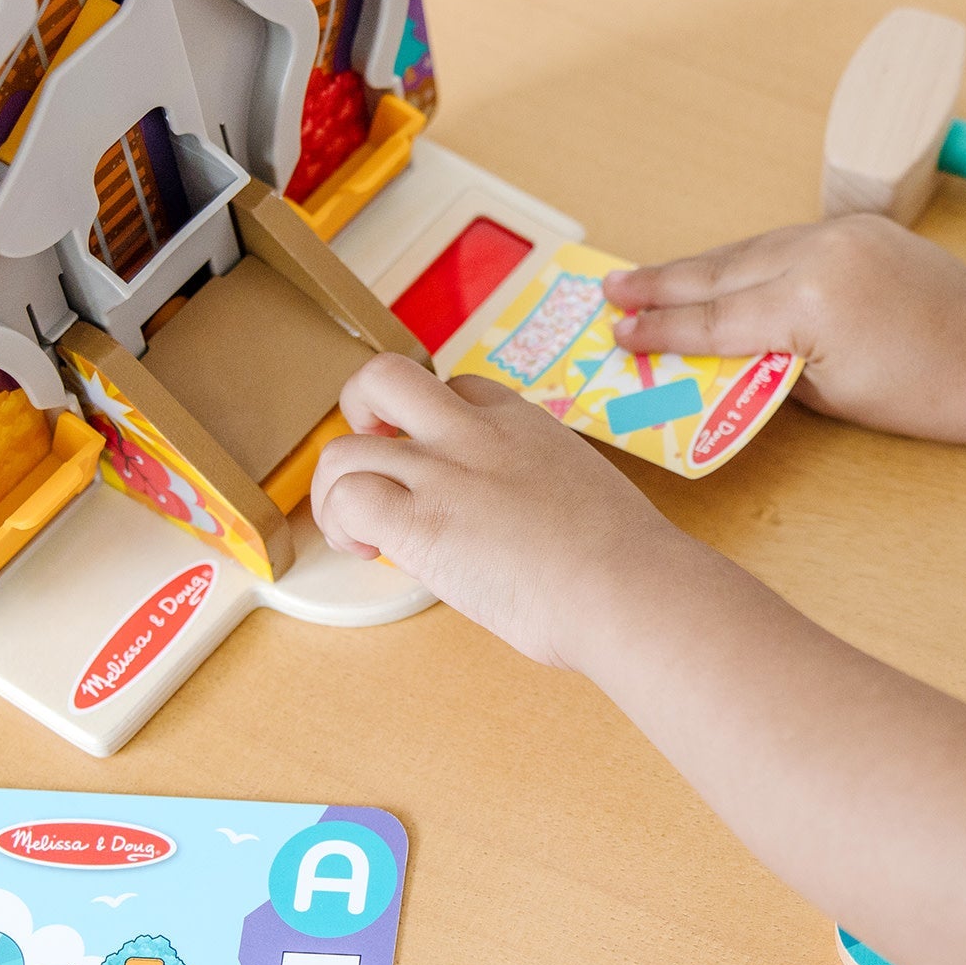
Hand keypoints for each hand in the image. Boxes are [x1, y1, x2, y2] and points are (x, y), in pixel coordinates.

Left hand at [309, 353, 687, 667]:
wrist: (628, 588)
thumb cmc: (625, 565)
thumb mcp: (584, 494)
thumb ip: (538, 492)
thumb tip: (516, 528)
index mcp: (522, 424)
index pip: (457, 386)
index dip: (432, 421)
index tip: (435, 465)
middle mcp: (475, 434)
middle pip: (386, 376)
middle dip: (360, 408)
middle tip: (373, 455)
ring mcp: (443, 473)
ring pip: (344, 446)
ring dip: (338, 489)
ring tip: (360, 530)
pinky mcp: (419, 522)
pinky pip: (346, 497)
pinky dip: (340, 525)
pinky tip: (368, 552)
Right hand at [603, 215, 965, 442]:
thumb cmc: (921, 394)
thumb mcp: (827, 395)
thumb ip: (767, 364)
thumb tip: (720, 350)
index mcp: (807, 305)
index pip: (714, 320)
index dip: (660, 329)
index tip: (617, 330)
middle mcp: (816, 254)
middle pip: (719, 271)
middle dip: (661, 283)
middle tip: (610, 291)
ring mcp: (838, 233)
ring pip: (748, 248)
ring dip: (697, 267)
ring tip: (646, 279)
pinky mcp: (858, 226)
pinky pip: (783, 241)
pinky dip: (745, 258)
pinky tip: (716, 268)